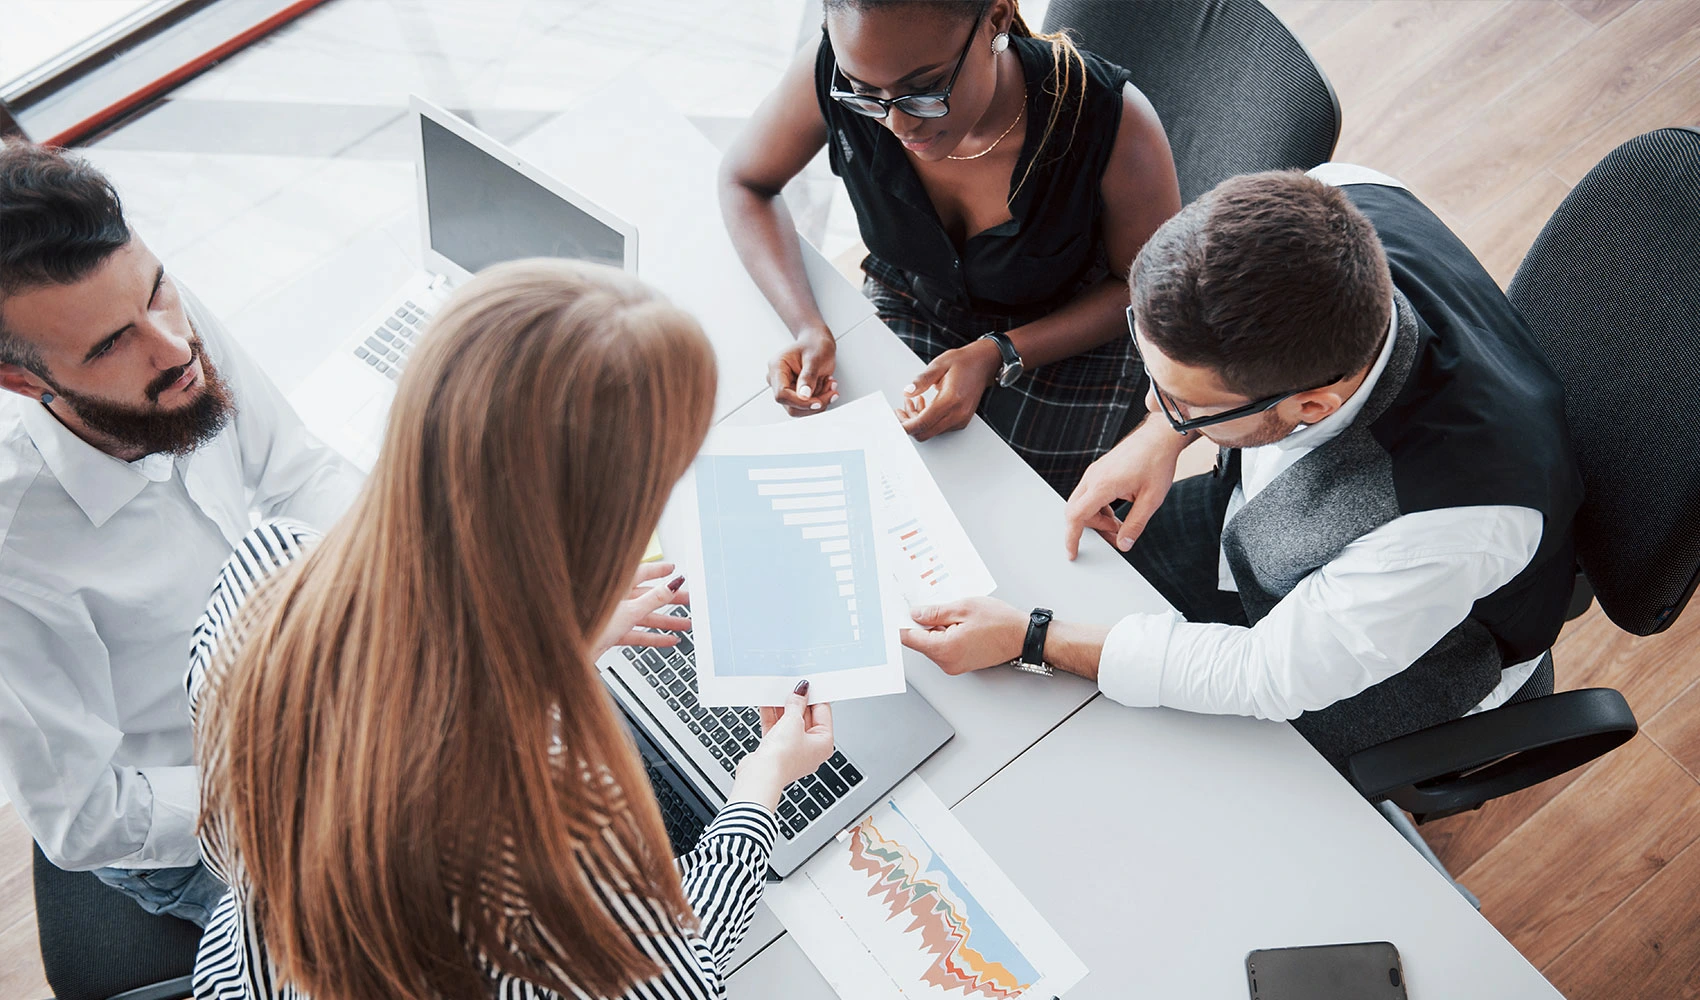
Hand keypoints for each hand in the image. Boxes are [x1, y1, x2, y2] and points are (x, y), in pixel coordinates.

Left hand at [591, 562, 689, 658]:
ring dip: (665, 621)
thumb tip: (674, 584)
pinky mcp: (612, 633)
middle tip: (688, 600)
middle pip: (647, 596)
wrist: (571, 651)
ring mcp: (613, 617)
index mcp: (616, 585)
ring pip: (644, 616)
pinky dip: (652, 637)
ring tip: (685, 624)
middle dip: (669, 600)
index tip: (672, 569)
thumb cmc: (589, 625)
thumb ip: (654, 599)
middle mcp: (614, 599)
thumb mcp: (630, 610)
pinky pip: (637, 633)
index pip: (642, 572)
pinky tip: (668, 640)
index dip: (659, 571)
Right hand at [732, 680, 835, 810]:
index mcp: (824, 744)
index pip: (823, 713)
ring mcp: (792, 750)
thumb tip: (801, 692)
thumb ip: (797, 704)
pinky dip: (772, 717)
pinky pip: (776, 729)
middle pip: (805, 717)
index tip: (807, 684)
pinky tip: (767, 703)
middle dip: (796, 702)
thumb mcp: (793, 722)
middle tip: (790, 687)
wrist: (760, 775)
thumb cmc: (783, 758)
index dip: (814, 697)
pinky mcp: (776, 750)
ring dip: (782, 708)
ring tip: (777, 692)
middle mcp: (810, 748)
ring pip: (789, 723)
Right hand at [767, 327, 839, 416]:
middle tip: (832, 390)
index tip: (817, 402)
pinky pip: (807, 406)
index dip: (799, 402)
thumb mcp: (815, 358)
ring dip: (820, 400)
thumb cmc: (815, 345)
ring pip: (800, 409)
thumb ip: (808, 377)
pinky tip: (826, 385)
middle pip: (791, 405)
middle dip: (814, 402)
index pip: (782, 394)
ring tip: (830, 383)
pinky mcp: (795, 394)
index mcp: (777, 367)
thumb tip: (804, 396)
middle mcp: (777, 380)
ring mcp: (786, 388)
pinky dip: (821, 399)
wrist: (817, 343)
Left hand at [896, 338, 1000, 440]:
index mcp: (951, 400)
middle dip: (909, 424)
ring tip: (913, 402)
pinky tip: (924, 405)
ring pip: (931, 431)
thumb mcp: (939, 364)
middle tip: (901, 409)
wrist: (984, 364)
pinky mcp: (961, 420)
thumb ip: (921, 380)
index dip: (905, 424)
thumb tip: (907, 391)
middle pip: (925, 432)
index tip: (895, 417)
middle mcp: (957, 414)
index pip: (923, 423)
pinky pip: (939, 428)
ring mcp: (961, 419)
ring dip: (918, 421)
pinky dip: (928, 420)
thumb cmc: (963, 362)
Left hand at [899, 597, 1027, 675]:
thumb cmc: (1000, 622)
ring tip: (955, 614)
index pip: (910, 638)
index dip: (903, 622)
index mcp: (945, 649)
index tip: (899, 610)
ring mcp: (954, 665)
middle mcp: (947, 662)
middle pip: (920, 641)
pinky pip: (944, 648)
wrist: (1023, 636)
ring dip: (937, 628)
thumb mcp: (963, 607)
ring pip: (932, 644)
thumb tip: (916, 614)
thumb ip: (935, 612)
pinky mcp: (961, 663)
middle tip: (932, 605)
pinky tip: (959, 622)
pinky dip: (946, 634)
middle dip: (923, 623)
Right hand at [1062, 419, 1191, 559]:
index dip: (1071, 538)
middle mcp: (1093, 477)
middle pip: (1076, 511)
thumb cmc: (1157, 462)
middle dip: (1091, 528)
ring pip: (1082, 503)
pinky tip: (1116, 511)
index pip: (1076, 516)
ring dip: (1097, 518)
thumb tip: (1124, 544)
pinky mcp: (1099, 470)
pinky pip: (1089, 494)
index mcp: (1103, 485)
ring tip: (1119, 524)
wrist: (1159, 437)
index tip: (1072, 552)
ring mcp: (1094, 472)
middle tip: (1113, 536)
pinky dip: (1099, 507)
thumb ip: (1135, 524)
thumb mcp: (1151, 499)